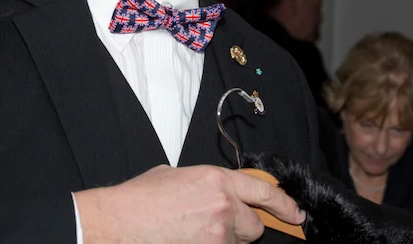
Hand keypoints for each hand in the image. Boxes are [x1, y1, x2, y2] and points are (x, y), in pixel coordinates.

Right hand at [74, 164, 305, 242]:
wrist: (117, 224)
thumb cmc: (139, 199)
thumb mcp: (176, 176)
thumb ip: (206, 182)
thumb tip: (218, 191)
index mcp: (216, 179)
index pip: (263, 190)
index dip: (284, 203)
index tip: (295, 212)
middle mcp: (223, 206)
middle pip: (254, 225)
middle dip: (243, 227)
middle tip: (219, 225)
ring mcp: (217, 236)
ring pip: (237, 243)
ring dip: (225, 241)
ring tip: (193, 233)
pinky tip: (189, 240)